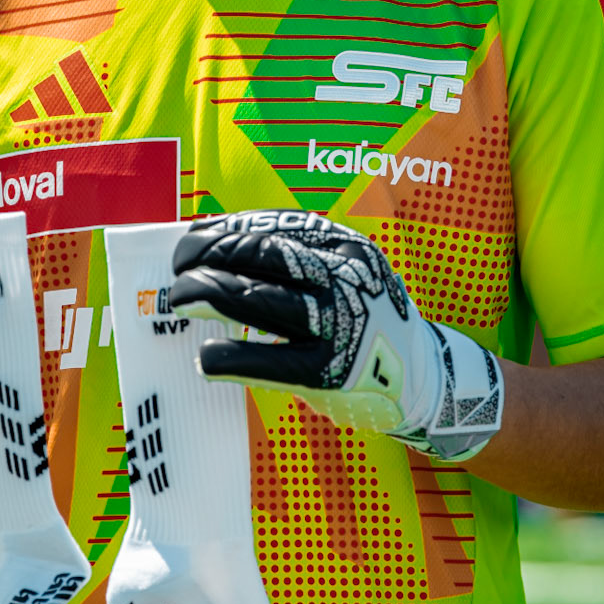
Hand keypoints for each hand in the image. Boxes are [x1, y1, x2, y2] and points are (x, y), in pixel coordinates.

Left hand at [168, 209, 502, 463]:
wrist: (423, 378)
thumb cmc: (365, 321)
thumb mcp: (347, 274)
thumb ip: (297, 260)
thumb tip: (216, 247)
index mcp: (346, 247)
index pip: (274, 226)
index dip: (225, 229)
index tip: (193, 238)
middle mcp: (345, 278)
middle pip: (263, 256)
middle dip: (209, 257)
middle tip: (179, 270)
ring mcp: (339, 324)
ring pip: (259, 300)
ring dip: (210, 296)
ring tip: (181, 299)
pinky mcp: (331, 371)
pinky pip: (269, 361)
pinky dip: (231, 358)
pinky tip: (206, 358)